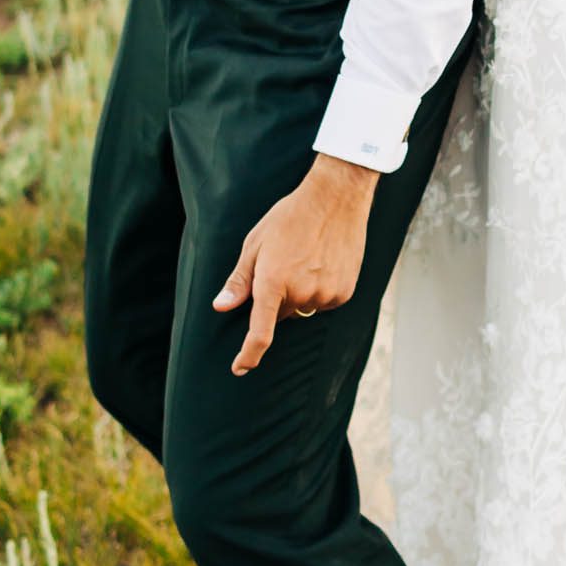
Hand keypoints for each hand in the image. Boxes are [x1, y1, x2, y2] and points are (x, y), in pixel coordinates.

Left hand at [215, 156, 379, 373]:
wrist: (335, 198)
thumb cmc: (290, 216)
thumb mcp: (255, 243)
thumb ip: (239, 280)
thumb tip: (221, 306)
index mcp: (272, 282)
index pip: (260, 334)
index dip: (249, 355)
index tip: (240, 367)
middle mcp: (300, 293)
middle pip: (282, 314)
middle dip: (278, 298)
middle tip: (283, 263)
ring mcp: (325, 294)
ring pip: (305, 308)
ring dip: (300, 293)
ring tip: (307, 257)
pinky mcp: (344, 292)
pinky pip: (325, 302)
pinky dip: (321, 289)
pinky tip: (324, 262)